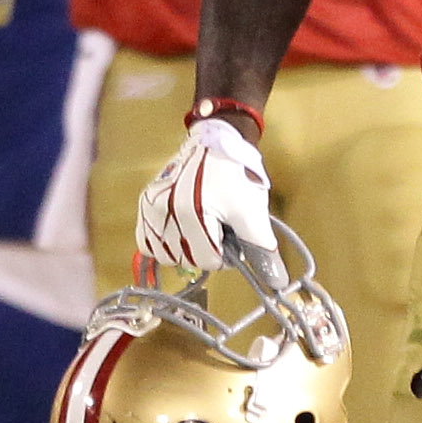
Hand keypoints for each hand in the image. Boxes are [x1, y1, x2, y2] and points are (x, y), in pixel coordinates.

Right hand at [136, 115, 275, 280]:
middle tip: (218, 226)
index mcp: (192, 213)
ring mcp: (151, 206)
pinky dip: (161, 242)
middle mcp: (164, 211)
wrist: (216, 140)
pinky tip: (178, 229)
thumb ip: (261, 248)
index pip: (209, 261)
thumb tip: (277, 282)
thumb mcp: (252, 211)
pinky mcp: (144, 203)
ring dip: (183, 248)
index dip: (227, 253)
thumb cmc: (235, 174)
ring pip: (164, 255)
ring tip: (199, 225)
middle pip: (186, 260)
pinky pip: (146, 241)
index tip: (232, 234)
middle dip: (206, 250)